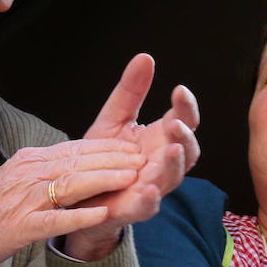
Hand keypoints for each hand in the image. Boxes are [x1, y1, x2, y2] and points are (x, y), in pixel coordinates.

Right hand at [0, 139, 144, 266]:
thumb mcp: (16, 179)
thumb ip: (44, 169)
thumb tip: (73, 161)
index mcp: (29, 161)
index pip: (73, 148)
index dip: (105, 147)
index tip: (131, 145)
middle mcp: (27, 174)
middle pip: (77, 161)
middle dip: (112, 158)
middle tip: (140, 158)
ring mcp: (23, 199)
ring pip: (70, 183)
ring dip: (103, 179)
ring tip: (130, 177)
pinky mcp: (20, 226)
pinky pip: (54, 218)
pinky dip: (79, 215)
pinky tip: (102, 213)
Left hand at [63, 54, 200, 260]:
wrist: (79, 194)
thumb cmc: (102, 158)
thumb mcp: (113, 119)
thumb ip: (130, 92)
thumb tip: (145, 57)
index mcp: (160, 140)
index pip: (183, 120)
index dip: (186, 107)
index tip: (179, 90)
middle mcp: (161, 163)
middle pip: (188, 151)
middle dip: (185, 136)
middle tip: (175, 123)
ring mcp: (151, 187)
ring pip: (172, 177)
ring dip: (174, 165)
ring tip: (171, 149)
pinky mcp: (133, 209)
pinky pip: (148, 207)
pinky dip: (151, 199)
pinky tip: (150, 188)